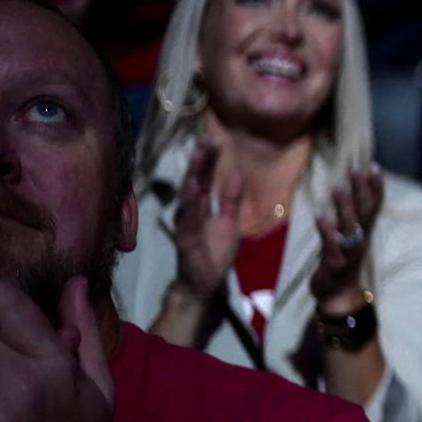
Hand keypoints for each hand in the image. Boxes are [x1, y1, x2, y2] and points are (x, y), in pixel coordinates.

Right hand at [172, 137, 243, 300]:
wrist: (203, 284)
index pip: (204, 178)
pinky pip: (189, 217)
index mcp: (200, 206)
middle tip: (208, 138)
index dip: (209, 159)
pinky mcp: (185, 237)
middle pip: (195, 179)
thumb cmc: (214, 253)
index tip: (216, 139)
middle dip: (201, 159)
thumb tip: (235, 173)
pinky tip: (194, 186)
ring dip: (195, 173)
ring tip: (201, 154)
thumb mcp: (228, 222)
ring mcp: (186, 223)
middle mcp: (189, 210)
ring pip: (190, 194)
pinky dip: (191, 201)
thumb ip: (230, 199)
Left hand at [311, 166, 383, 311]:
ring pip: (349, 228)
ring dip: (345, 207)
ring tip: (338, 187)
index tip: (375, 167)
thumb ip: (347, 217)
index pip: (373, 207)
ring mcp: (348, 253)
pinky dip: (326, 231)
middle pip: (364, 214)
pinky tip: (320, 216)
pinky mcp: (335, 265)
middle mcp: (359, 241)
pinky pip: (331, 246)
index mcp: (363, 233)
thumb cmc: (340, 262)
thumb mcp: (346, 238)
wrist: (338, 297)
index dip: (375, 188)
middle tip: (357, 171)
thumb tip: (346, 191)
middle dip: (362, 192)